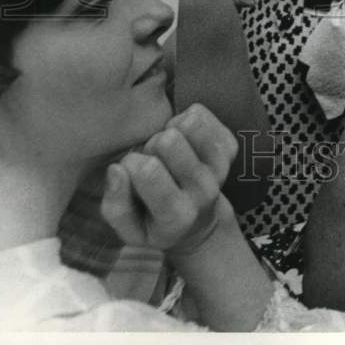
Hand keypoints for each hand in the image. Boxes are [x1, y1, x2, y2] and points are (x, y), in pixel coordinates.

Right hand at [101, 104, 238, 255]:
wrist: (198, 224)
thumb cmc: (155, 222)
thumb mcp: (129, 229)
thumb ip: (116, 204)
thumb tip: (117, 169)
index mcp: (177, 215)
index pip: (149, 171)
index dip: (131, 164)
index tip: (131, 173)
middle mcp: (204, 191)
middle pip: (169, 141)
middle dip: (151, 146)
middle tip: (153, 162)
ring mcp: (220, 168)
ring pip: (190, 123)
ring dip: (171, 130)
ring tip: (167, 151)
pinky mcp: (229, 148)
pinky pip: (201, 114)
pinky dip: (185, 120)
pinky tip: (182, 141)